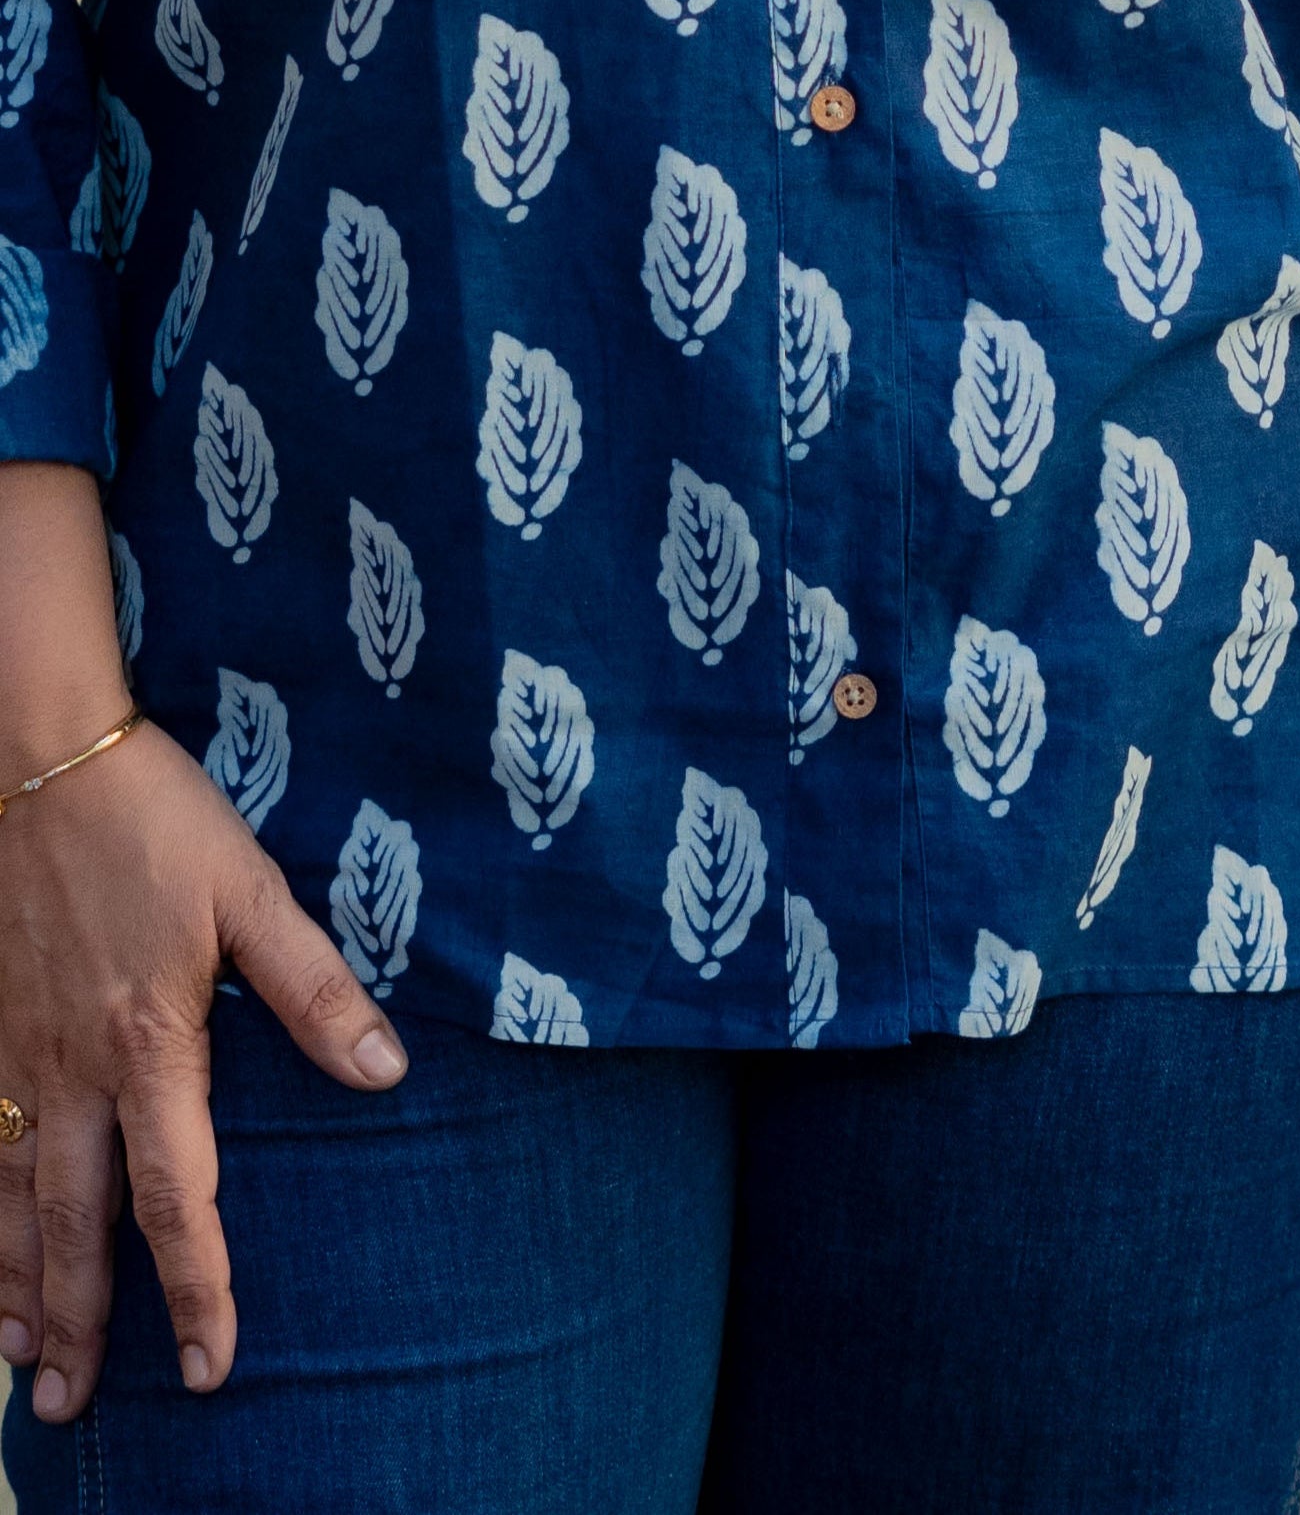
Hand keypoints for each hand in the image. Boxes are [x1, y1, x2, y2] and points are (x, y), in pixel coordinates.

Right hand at [0, 723, 406, 1417]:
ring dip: (19, 1293)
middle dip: (84, 1326)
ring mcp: (18, 1061)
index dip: (197, 1284)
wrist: (41, 762)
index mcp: (153, 1045)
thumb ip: (315, 989)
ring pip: (14, 1206)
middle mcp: (76, 1074)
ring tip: (28, 1371)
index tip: (213, 1361)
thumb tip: (386, 1072)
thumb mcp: (253, 893)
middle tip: (78, 1414)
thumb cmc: (157, 822)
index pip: (179, 1196)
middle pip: (77, 1229)